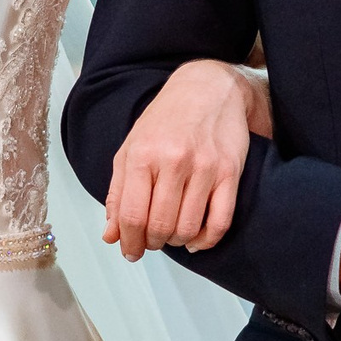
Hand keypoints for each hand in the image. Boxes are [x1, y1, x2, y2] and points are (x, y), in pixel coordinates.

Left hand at [105, 61, 270, 260]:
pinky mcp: (230, 172)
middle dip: (152, 243)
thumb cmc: (166, 120)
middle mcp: (173, 160)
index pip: (132, 215)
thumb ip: (118, 193)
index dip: (129, 242)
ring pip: (189, 228)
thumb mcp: (131, 148)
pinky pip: (220, 221)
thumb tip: (111, 235)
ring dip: (177, 241)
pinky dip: (206, 240)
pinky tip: (195, 239)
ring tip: (172, 234)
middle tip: (151, 241)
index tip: (130, 251)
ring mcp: (204, 167)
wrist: (207, 88)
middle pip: (160, 226)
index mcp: (142, 155)